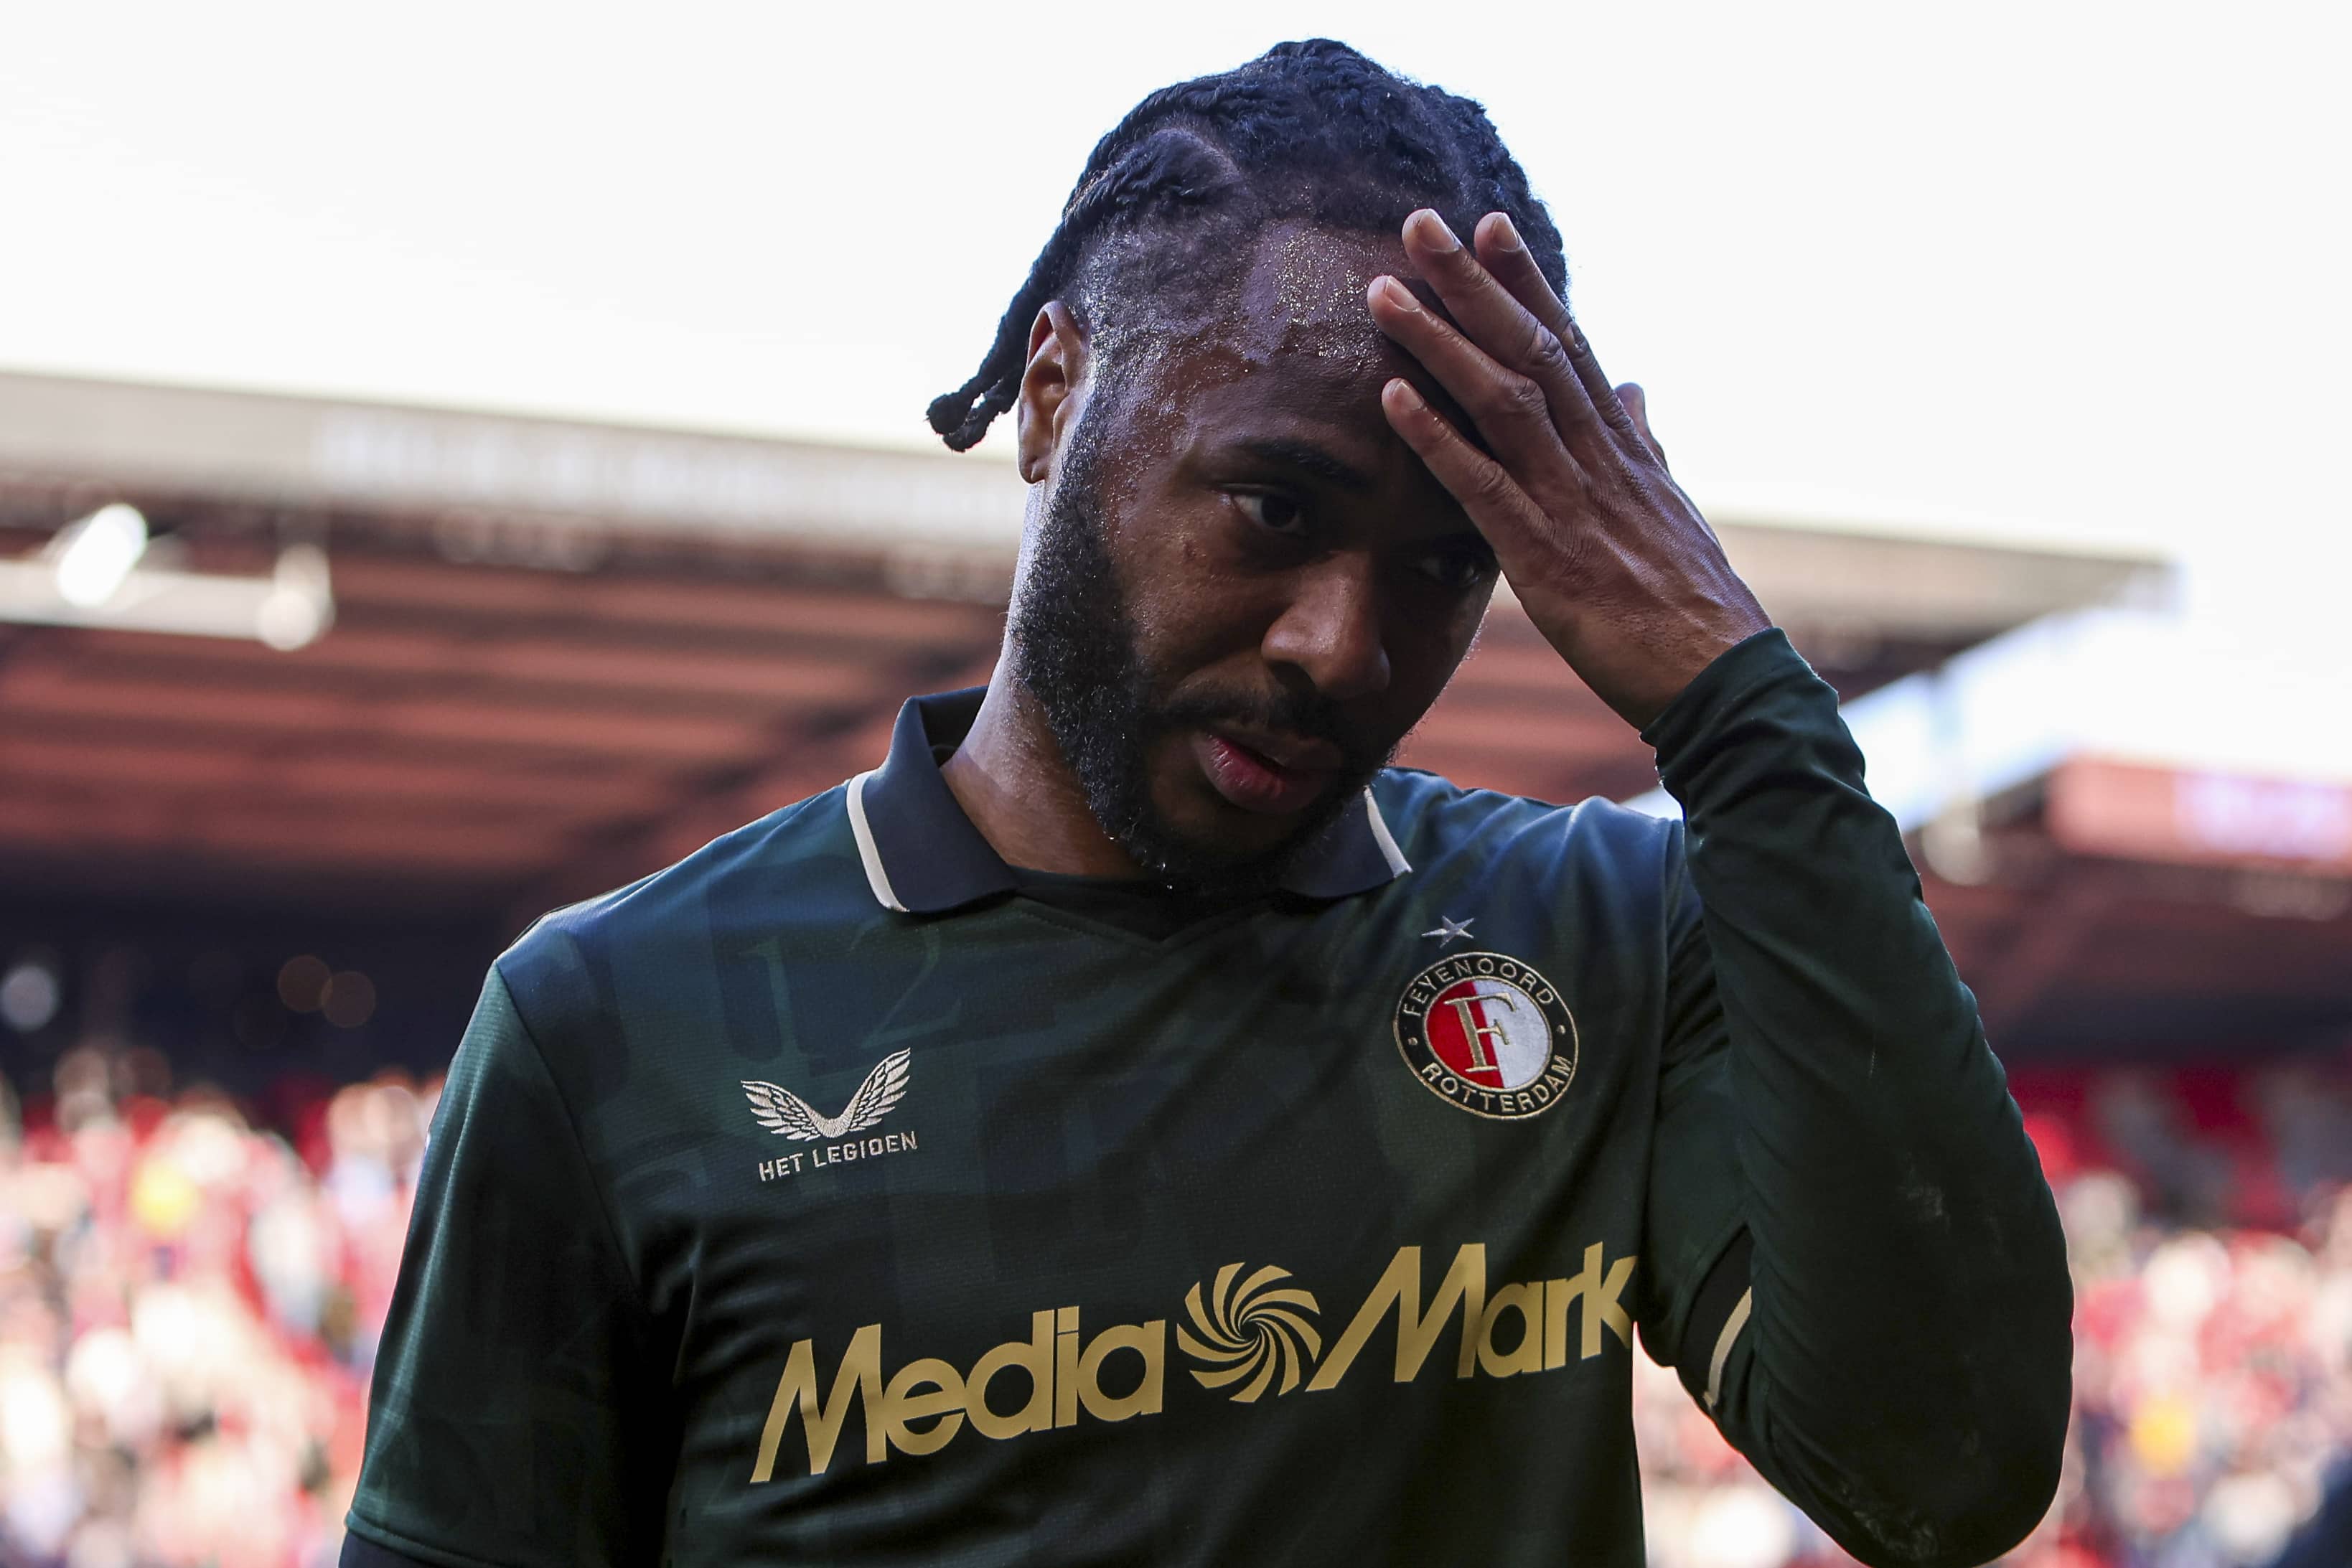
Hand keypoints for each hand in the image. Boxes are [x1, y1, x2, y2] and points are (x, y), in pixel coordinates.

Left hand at [1367, 208, 1769, 729]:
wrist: (1722, 678)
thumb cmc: (1689, 603)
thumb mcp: (1669, 506)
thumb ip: (1643, 442)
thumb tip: (1633, 387)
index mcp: (1623, 445)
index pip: (1570, 343)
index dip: (1527, 283)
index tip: (1489, 226)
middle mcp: (1598, 457)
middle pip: (1531, 348)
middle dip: (1474, 283)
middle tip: (1420, 223)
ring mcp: (1573, 502)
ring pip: (1502, 400)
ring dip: (1440, 341)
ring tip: (1384, 292)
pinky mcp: (1546, 556)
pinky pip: (1483, 485)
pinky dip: (1437, 437)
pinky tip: (1391, 396)